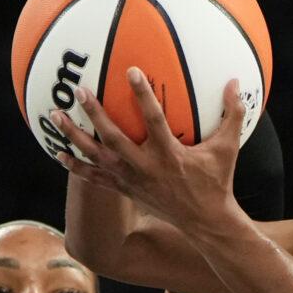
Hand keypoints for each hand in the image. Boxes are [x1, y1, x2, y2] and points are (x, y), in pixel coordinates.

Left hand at [51, 71, 246, 238]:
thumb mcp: (228, 148)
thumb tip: (236, 82)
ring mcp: (132, 180)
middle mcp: (146, 167)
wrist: (205, 222)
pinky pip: (95, 179)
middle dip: (95, 114)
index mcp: (170, 155)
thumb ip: (232, 114)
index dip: (142, 95)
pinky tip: (59, 153)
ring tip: (56, 115)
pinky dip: (76, 167)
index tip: (130, 71)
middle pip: (114, 138)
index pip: (153, 119)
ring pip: (97, 157)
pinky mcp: (125, 190)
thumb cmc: (217, 181)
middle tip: (79, 91)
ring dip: (74, 136)